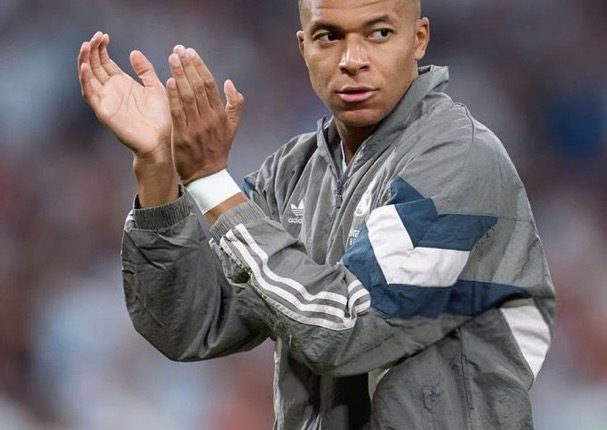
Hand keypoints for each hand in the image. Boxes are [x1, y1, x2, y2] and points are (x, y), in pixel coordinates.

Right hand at [78, 31, 170, 160]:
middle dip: (92, 51)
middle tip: (95, 36)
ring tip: (86, 46)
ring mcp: (106, 102)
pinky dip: (86, 81)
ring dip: (84, 62)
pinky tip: (85, 67)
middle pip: (94, 67)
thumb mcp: (154, 87)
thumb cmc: (161, 117)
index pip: (104, 62)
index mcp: (122, 84)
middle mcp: (111, 92)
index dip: (101, 48)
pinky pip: (91, 95)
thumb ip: (145, 70)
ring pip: (88, 79)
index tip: (103, 35)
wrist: (162, 140)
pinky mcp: (104, 113)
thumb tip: (133, 52)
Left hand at [166, 45, 244, 183]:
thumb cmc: (218, 149)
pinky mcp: (182, 136)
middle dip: (187, 65)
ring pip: (188, 96)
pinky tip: (169, 81)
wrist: (207, 175)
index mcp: (221, 114)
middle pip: (198, 86)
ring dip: (179, 75)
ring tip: (172, 58)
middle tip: (178, 50)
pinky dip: (174, 96)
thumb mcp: (232, 127)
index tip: (190, 52)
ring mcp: (195, 127)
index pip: (209, 84)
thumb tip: (229, 82)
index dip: (199, 66)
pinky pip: (178, 112)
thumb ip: (235, 104)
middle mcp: (209, 118)